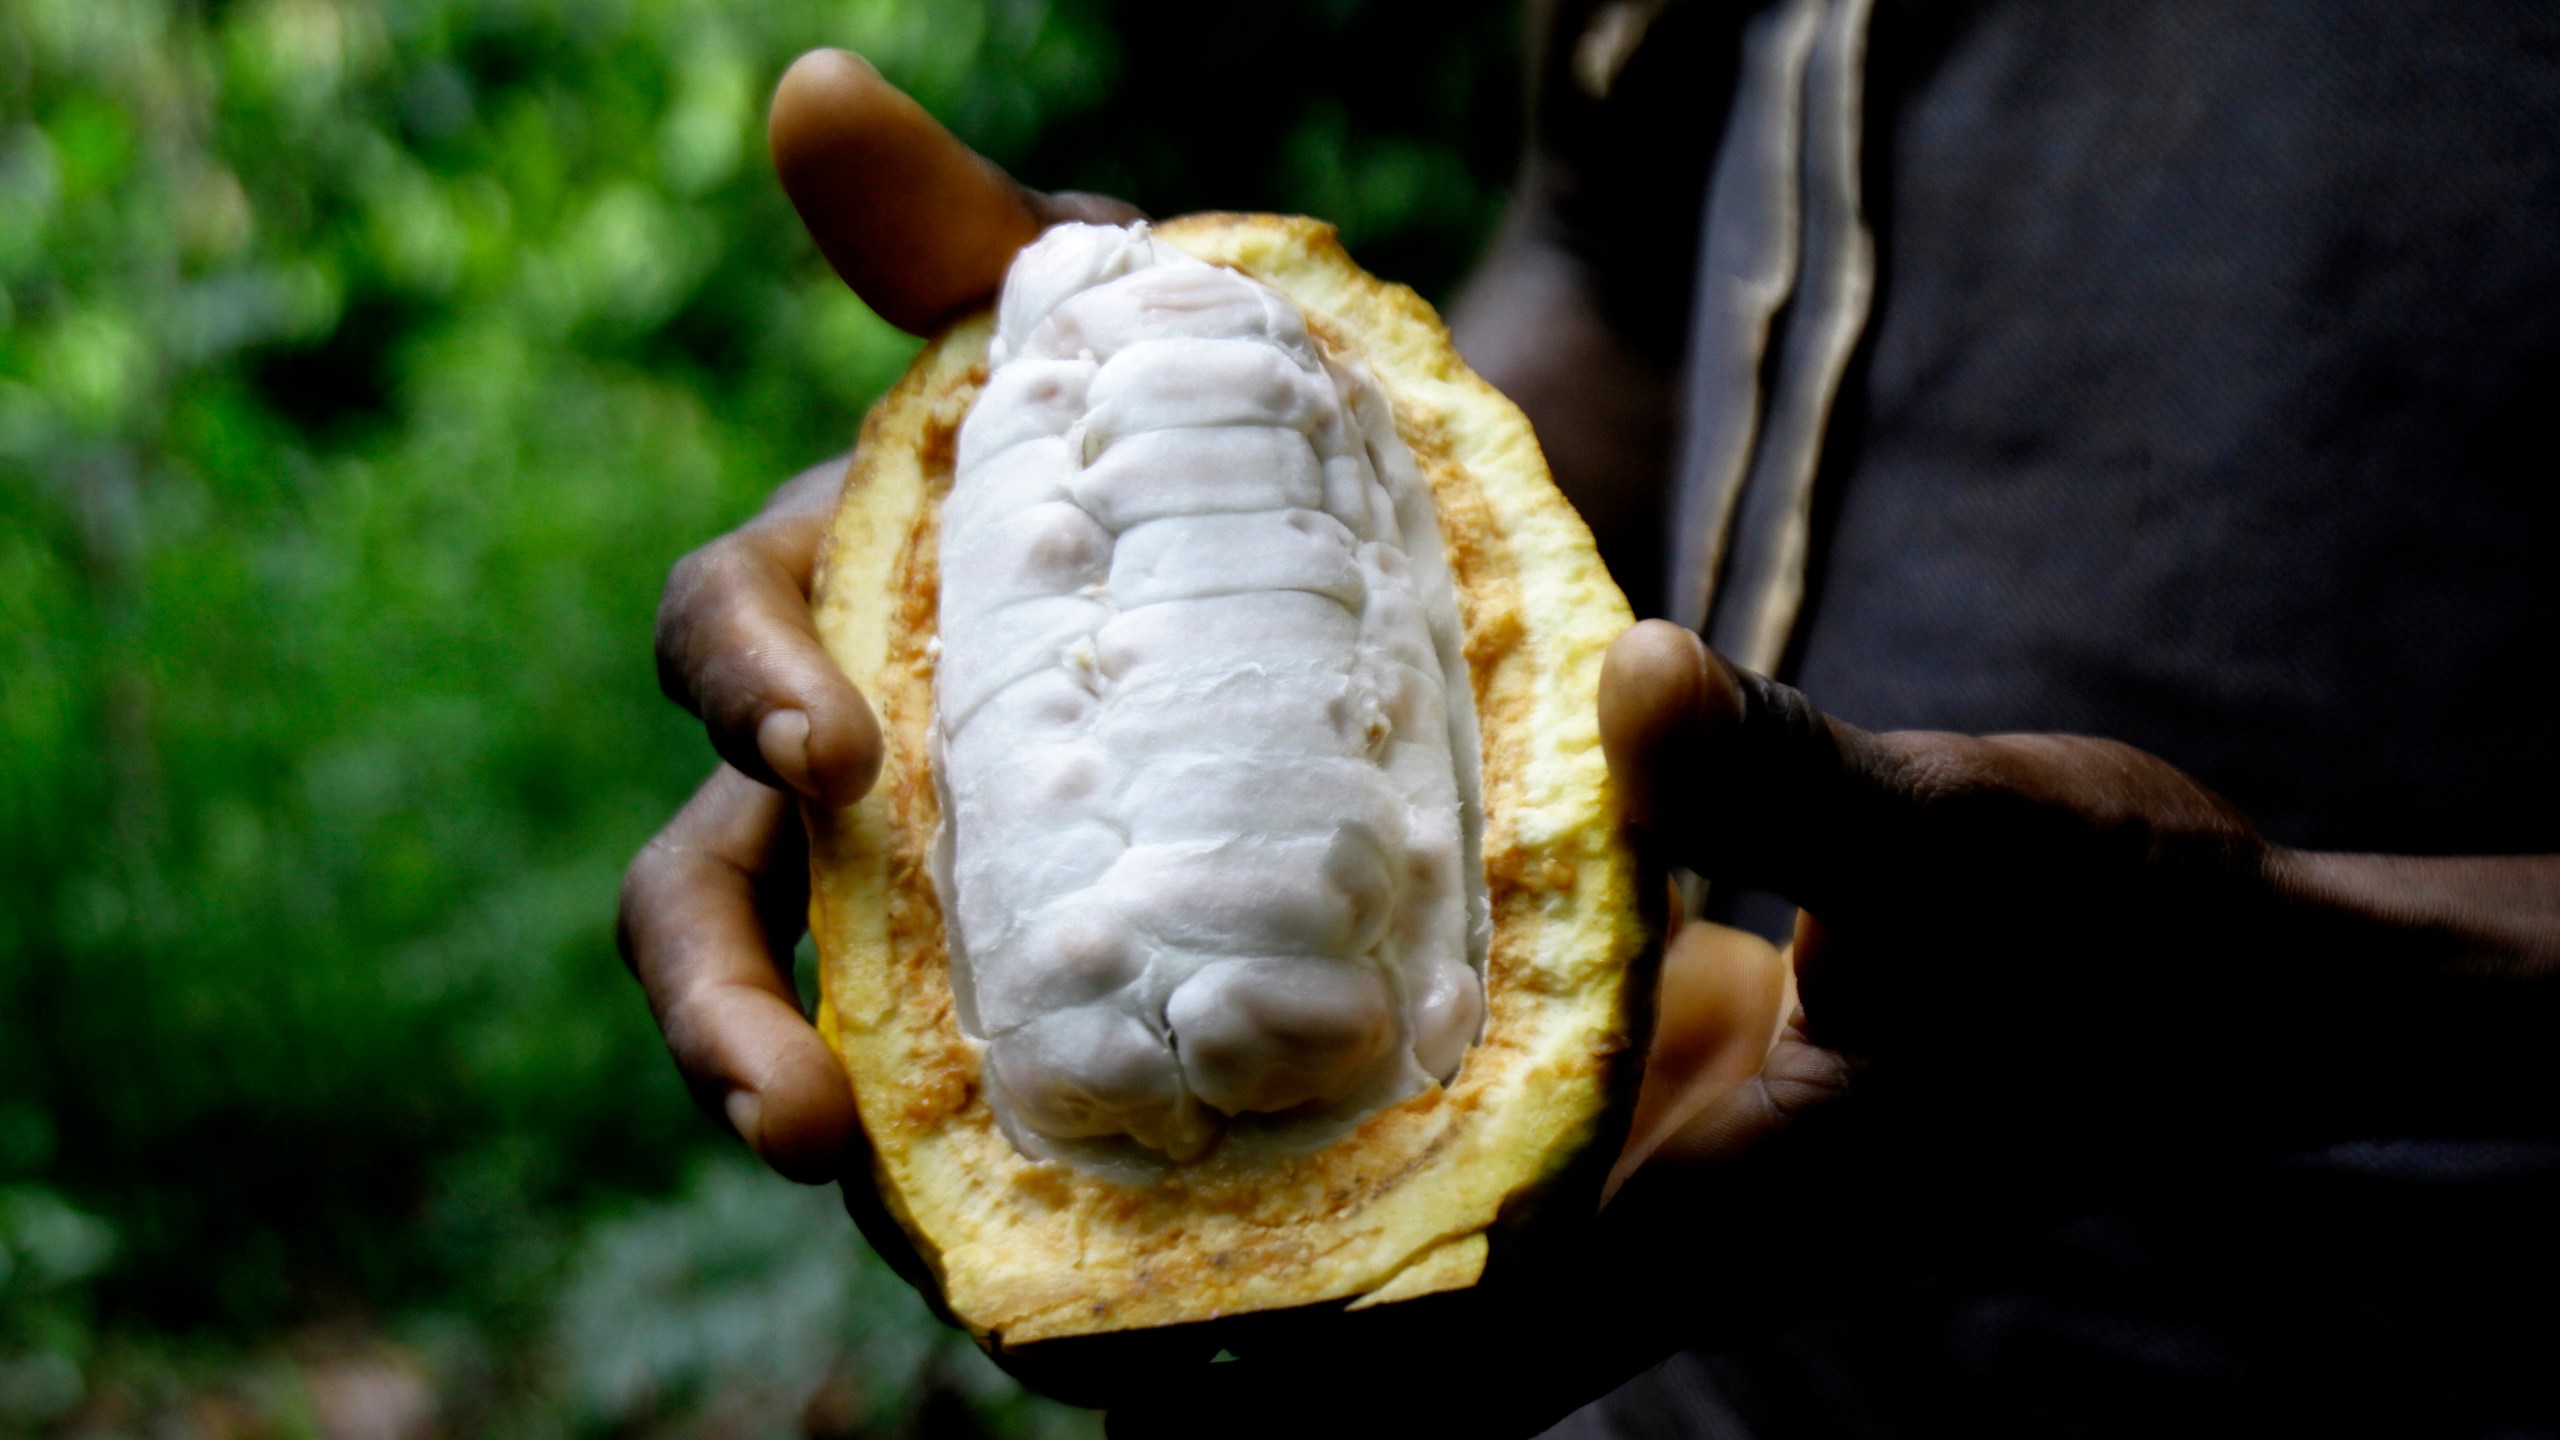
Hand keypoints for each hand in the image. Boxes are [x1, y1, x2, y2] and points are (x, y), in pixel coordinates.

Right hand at [619, 49, 1136, 1182]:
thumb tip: (808, 97)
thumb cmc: (1226, 439)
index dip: (742, 690)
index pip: (733, 644)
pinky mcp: (1045, 1018)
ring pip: (815, 1039)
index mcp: (861, 605)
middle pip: (712, 904)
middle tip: (793, 1108)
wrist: (1398, 565)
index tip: (829, 746)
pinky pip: (980, 1121)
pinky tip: (1062, 1265)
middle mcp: (869, 777)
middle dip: (718, 1003)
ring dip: (810, 1127)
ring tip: (873, 1216)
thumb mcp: (1130, 327)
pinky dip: (984, 1181)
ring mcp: (944, 909)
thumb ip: (978, 242)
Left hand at [1106, 620, 2559, 1436]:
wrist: (2225, 983)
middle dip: (1208, 1321)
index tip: (1073, 1327)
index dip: (1258, 1362)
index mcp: (1702, 1207)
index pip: (1441, 1340)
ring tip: (1077, 1134)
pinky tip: (1283, 1016)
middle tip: (1000, 1231)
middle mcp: (1650, 1220)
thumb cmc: (2125, 942)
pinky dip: (1375, 1115)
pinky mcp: (1673, 1106)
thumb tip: (1636, 680)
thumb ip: (1804, 786)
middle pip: (1384, 1338)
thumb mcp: (1975, 847)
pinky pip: (1487, 1147)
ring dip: (1271, 1225)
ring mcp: (1657, 1173)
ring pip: (1423, 1253)